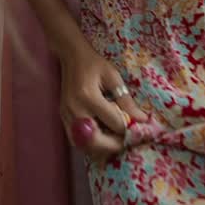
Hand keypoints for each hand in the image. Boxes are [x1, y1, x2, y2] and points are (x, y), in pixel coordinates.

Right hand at [60, 45, 148, 161]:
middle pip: (96, 141)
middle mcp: (75, 109)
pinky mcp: (63, 118)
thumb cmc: (94, 63)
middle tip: (128, 142)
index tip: (141, 129)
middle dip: (115, 145)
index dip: (129, 128)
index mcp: (88, 97)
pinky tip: (102, 138)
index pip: (113, 123)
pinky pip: (76, 140)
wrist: (71, 56)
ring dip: (101, 148)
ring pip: (84, 145)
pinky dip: (90, 144)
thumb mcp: (113, 77)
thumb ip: (126, 100)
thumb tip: (141, 120)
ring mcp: (67, 115)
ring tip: (115, 142)